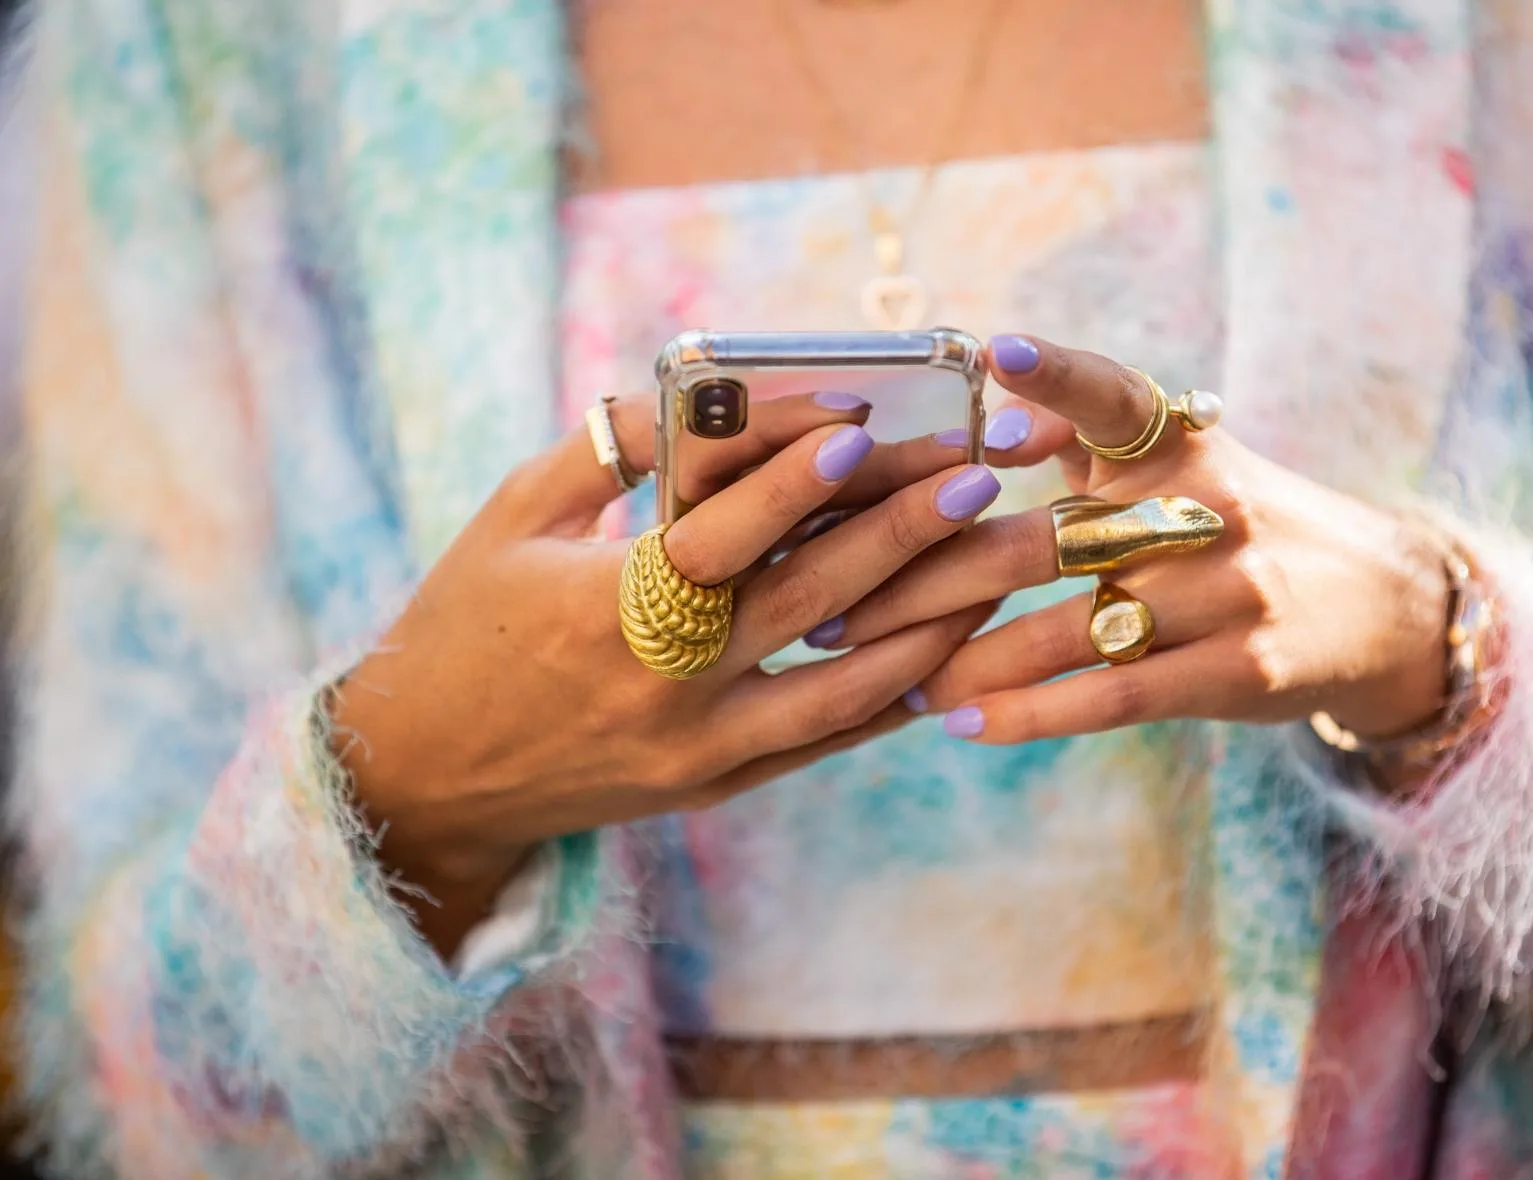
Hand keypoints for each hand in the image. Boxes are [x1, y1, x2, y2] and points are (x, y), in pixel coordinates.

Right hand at [331, 391, 1004, 953]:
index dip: (791, 481)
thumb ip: (613, 450)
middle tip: (973, 478)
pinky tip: (954, 639)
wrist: (431, 774)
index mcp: (602, 612)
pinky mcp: (721, 783)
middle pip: (806, 600)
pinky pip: (829, 737)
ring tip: (991, 560)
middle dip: (899, 534)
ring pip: (843, 684)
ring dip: (928, 620)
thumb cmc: (466, 620)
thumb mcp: (516, 515)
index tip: (861, 426)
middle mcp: (665, 688)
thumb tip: (710, 387)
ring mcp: (701, 748)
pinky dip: (895, 689)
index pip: (717, 537)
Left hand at [825, 335, 1450, 756]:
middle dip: (928, 574)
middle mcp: (1204, 511)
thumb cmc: (1242, 524)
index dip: (1060, 373)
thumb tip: (981, 415)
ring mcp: (1227, 594)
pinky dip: (1031, 711)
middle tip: (834, 601)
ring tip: (881, 678)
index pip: (1119, 395)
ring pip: (1069, 629)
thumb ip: (1090, 439)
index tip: (992, 354)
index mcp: (1183, 446)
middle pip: (1046, 539)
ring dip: (962, 658)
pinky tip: (961, 722)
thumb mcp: (1182, 465)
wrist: (1379, 606)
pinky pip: (1115, 696)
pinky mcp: (1236, 672)